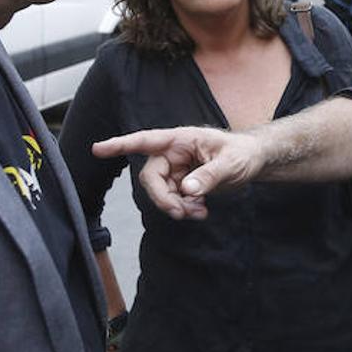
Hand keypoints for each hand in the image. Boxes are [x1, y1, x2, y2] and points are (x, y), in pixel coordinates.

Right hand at [91, 126, 263, 220]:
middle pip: (151, 178)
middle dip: (163, 198)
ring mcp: (176, 169)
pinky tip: (200, 211)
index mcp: (181, 139)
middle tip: (182, 212)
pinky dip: (183, 209)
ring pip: (160, 192)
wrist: (253, 162)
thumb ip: (209, 176)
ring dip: (175, 207)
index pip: (145, 141)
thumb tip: (187, 189)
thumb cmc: (243, 153)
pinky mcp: (181, 183)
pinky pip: (172, 200)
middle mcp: (173, 153)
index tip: (98, 148)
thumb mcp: (231, 164)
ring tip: (199, 212)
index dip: (120, 145)